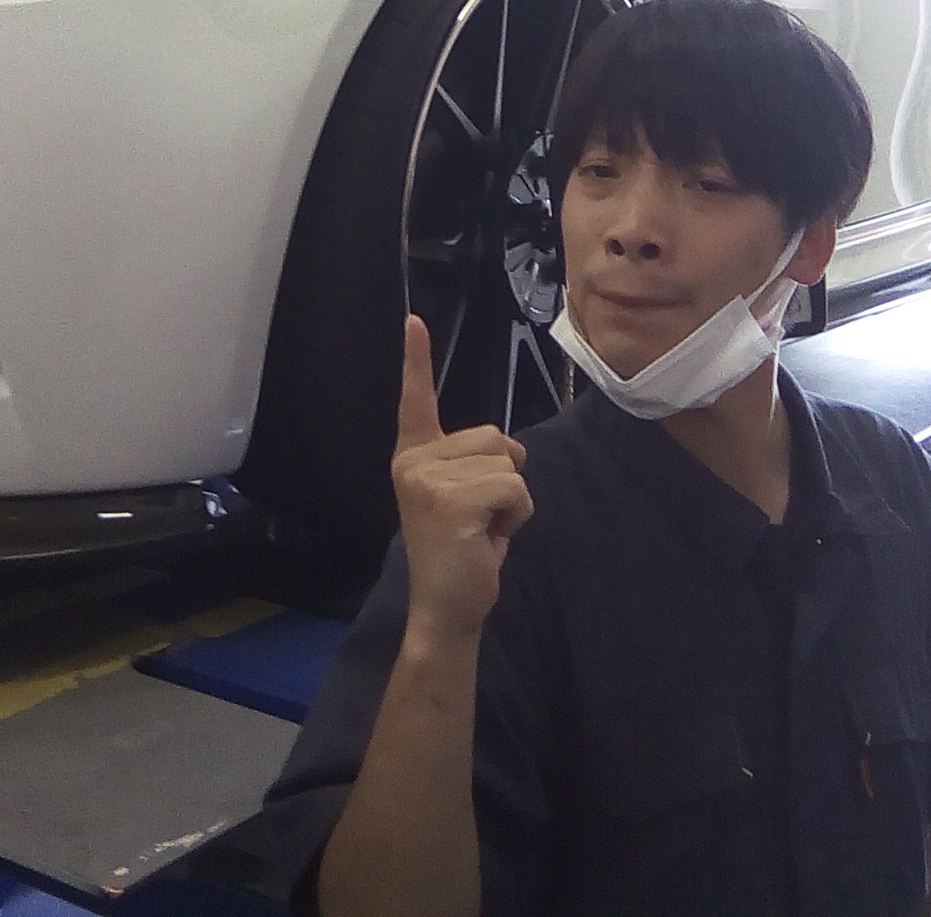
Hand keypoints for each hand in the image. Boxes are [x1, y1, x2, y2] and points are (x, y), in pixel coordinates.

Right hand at [392, 315, 533, 643]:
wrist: (446, 609)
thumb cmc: (462, 552)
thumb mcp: (463, 497)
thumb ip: (474, 466)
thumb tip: (509, 451)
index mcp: (414, 455)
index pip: (416, 399)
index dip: (415, 359)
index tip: (414, 320)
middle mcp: (414, 461)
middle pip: (494, 437)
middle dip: (504, 476)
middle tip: (480, 518)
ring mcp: (429, 480)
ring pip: (508, 463)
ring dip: (512, 500)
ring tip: (484, 530)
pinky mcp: (451, 501)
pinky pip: (514, 487)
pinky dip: (516, 516)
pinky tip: (490, 540)